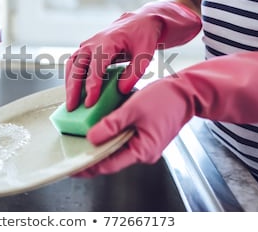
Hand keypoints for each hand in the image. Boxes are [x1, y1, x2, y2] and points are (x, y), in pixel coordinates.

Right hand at [65, 1, 200, 110]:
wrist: (139, 22)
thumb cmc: (142, 36)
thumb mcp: (145, 54)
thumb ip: (134, 73)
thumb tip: (121, 90)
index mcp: (107, 42)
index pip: (95, 67)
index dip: (91, 85)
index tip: (90, 102)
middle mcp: (92, 43)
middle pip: (77, 66)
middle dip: (73, 88)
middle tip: (72, 107)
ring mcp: (87, 46)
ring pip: (72, 65)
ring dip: (69, 84)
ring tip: (71, 103)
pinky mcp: (87, 51)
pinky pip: (74, 65)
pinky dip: (72, 79)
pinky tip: (75, 93)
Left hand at [76, 50, 257, 176]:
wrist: (186, 91)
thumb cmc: (165, 99)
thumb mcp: (133, 109)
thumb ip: (111, 124)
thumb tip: (91, 138)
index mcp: (143, 150)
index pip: (109, 164)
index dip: (88, 166)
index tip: (72, 167)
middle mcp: (143, 152)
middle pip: (111, 158)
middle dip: (91, 156)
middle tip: (71, 152)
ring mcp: (144, 144)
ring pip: (115, 148)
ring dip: (99, 144)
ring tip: (79, 140)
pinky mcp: (143, 135)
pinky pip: (121, 138)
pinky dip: (109, 134)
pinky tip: (97, 127)